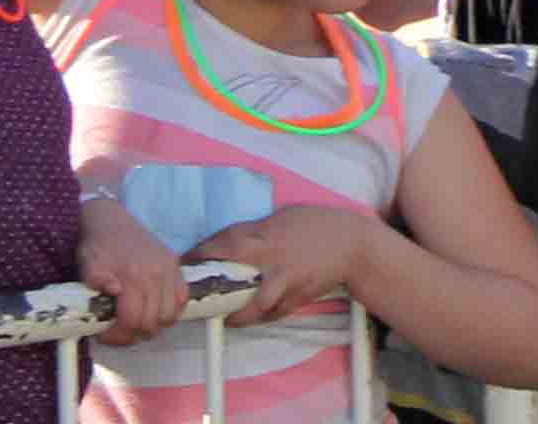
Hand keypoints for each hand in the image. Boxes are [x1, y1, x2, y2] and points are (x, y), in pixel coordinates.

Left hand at [75, 196, 188, 342]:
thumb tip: (114, 290)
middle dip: (133, 334)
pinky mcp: (176, 266)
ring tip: (135, 322)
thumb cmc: (97, 245)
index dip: (118, 336)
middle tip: (118, 331)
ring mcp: (169, 270)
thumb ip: (95, 278)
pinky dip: (171, 311)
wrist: (111, 219)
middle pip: (152, 323)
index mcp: (132, 275)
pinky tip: (153, 310)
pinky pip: (182, 299)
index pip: (133, 321)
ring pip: (169, 316)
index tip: (105, 334)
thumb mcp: (87, 263)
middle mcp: (156, 274)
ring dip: (153, 325)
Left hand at [207, 204, 376, 325]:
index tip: (186, 261)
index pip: (226, 240)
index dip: (202, 251)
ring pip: (255, 303)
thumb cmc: (315, 225)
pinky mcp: (298, 296)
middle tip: (196, 295)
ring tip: (224, 317)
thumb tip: (232, 242)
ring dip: (238, 314)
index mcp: (266, 233)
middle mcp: (273, 256)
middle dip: (211, 285)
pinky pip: (274, 312)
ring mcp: (286, 279)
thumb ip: (257, 231)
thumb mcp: (282, 218)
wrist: (350, 244)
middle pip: (233, 270)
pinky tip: (250, 318)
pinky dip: (260, 317)